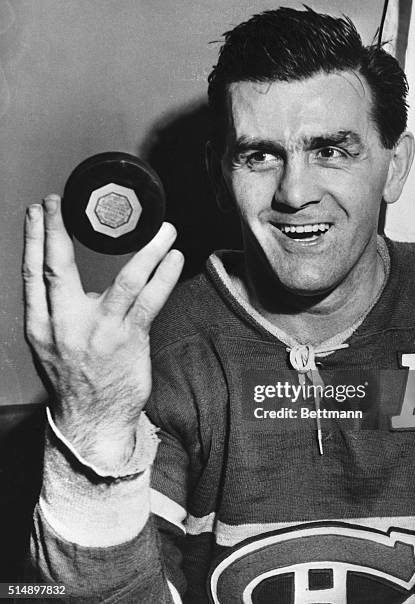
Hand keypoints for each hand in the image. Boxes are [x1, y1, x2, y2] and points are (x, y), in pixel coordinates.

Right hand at [23, 195, 183, 468]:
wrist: (92, 419)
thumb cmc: (75, 377)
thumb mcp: (51, 343)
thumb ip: (54, 309)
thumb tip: (66, 272)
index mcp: (41, 325)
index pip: (32, 273)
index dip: (33, 238)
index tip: (37, 211)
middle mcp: (66, 326)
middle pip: (59, 269)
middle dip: (57, 231)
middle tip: (61, 202)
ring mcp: (101, 333)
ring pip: (125, 282)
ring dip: (147, 251)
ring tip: (163, 230)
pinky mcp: (130, 341)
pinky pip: (151, 302)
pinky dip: (164, 276)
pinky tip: (173, 258)